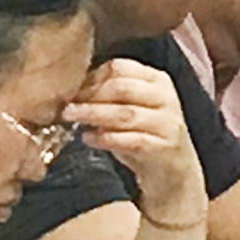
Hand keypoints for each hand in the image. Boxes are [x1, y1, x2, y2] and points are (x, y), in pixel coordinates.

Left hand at [64, 60, 206, 226]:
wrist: (172, 171)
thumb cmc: (143, 135)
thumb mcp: (129, 108)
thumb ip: (107, 96)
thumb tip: (70, 91)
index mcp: (157, 80)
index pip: (121, 67)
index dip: (92, 77)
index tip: (72, 90)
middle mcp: (166, 97)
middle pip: (122, 87)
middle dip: (90, 96)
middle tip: (67, 106)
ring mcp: (168, 121)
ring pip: (125, 113)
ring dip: (93, 115)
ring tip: (71, 118)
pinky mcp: (165, 146)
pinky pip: (131, 140)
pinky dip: (106, 138)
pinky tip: (88, 138)